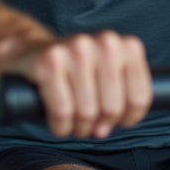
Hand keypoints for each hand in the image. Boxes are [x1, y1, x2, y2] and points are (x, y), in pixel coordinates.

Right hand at [0, 32, 151, 138]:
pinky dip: (60, 126)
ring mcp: (77, 48)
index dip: (128, 118)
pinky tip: (58, 122)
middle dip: (99, 125)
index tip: (115, 120)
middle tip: (89, 123)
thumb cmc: (75, 72)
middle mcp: (105, 42)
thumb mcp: (108, 76)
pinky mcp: (50, 61)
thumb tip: (110, 127)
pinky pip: (62, 111)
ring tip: (73, 122)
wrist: (30, 54)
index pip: (140, 97)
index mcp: (126, 46)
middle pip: (112, 107)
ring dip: (78, 127)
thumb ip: (122, 99)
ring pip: (87, 111)